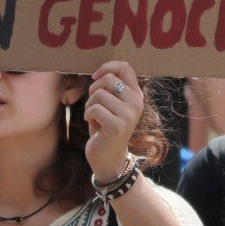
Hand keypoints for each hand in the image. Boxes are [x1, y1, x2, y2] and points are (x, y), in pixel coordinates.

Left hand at [84, 61, 141, 181]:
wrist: (108, 158)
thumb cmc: (105, 127)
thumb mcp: (111, 104)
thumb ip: (111, 87)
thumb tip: (100, 72)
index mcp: (136, 95)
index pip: (125, 68)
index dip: (107, 67)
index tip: (95, 77)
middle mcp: (136, 103)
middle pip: (108, 79)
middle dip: (93, 90)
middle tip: (94, 105)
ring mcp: (129, 115)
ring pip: (99, 94)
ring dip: (90, 105)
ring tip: (94, 117)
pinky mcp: (118, 126)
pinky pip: (94, 109)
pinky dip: (88, 116)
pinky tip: (93, 125)